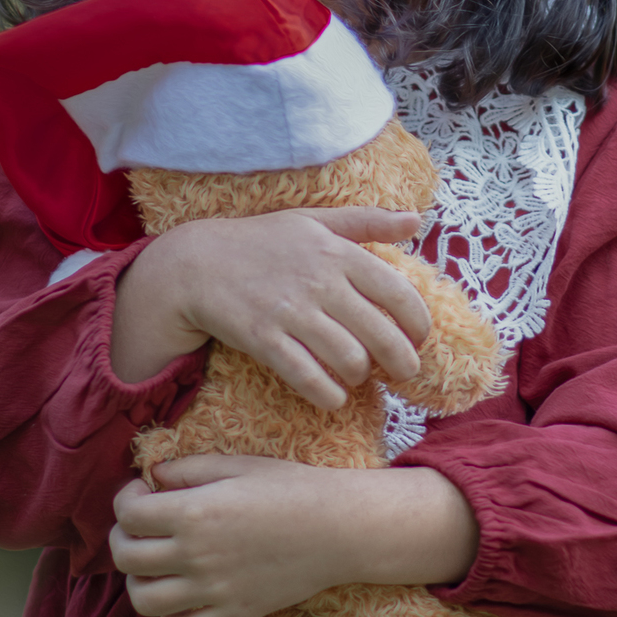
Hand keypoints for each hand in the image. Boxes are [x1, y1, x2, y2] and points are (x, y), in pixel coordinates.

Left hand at [109, 453, 479, 616]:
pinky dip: (169, 616)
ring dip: (138, 579)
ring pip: (144, 600)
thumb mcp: (237, 465)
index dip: (125, 499)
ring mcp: (212, 591)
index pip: (128, 514)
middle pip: (127, 557)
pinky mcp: (232, 615)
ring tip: (155, 562)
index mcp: (194, 512)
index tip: (141, 492)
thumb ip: (189, 469)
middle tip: (140, 525)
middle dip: (123, 536)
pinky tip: (181, 592)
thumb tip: (153, 476)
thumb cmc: (291, 487)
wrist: (339, 528)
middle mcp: (196, 556)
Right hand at [110, 206, 431, 405]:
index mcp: (338, 252)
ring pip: (351, 361)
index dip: (418, 324)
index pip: (400, 294)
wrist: (196, 263)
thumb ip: (367, 222)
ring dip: (362, 376)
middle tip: (404, 372)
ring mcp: (291, 312)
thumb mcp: (314, 221)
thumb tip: (415, 220)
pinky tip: (334, 396)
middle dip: (402, 362)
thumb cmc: (261, 242)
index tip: (419, 338)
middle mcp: (320, 281)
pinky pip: (310, 378)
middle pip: (382, 336)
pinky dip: (330, 395)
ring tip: (359, 374)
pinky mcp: (264, 339)